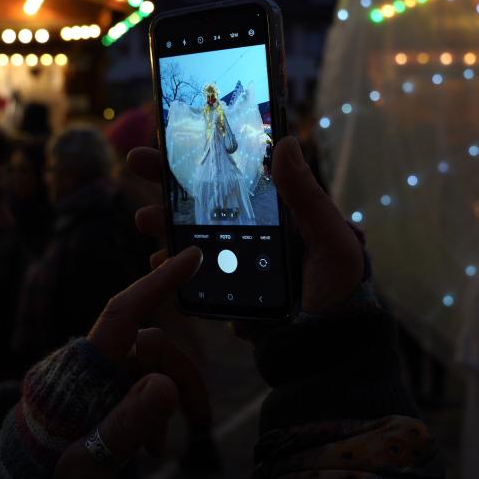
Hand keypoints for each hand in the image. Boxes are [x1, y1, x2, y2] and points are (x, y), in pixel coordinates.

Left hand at [53, 247, 211, 477]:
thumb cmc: (45, 470)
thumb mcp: (86, 459)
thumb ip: (125, 424)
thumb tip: (166, 386)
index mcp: (84, 368)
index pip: (125, 310)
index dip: (159, 281)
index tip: (191, 256)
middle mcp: (92, 363)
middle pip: (152, 346)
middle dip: (182, 377)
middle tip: (200, 416)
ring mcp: (95, 377)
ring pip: (149, 368)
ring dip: (167, 400)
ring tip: (164, 445)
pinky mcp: (97, 391)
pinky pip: (136, 386)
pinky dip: (151, 411)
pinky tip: (150, 444)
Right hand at [128, 136, 362, 313]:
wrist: (331, 344)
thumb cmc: (340, 286)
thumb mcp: (329, 238)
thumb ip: (307, 196)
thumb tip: (286, 142)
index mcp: (277, 209)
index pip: (236, 172)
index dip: (206, 153)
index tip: (173, 134)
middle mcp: (251, 229)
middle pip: (203, 197)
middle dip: (168, 179)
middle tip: (138, 160)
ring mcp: (235, 259)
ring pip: (191, 233)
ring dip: (164, 222)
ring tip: (145, 218)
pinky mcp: (223, 290)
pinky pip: (190, 272)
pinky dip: (171, 265)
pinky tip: (158, 261)